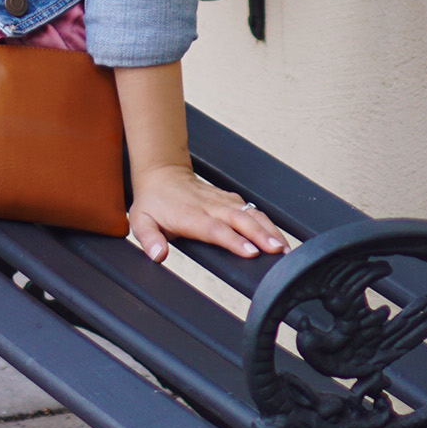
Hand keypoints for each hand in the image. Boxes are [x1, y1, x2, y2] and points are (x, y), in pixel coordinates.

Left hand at [127, 161, 289, 265]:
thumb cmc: (153, 202)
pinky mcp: (229, 199)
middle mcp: (210, 207)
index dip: (234, 241)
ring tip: (285, 248)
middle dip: (262, 235)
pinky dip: (267, 221)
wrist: (161, 173)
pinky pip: (251, 209)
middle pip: (240, 220)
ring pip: (250, 213)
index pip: (216, 229)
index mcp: (191, 216)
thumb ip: (149, 240)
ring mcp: (222, 201)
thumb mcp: (141, 222)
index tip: (252, 252)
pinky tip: (279, 235)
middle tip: (279, 251)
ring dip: (269, 229)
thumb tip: (158, 255)